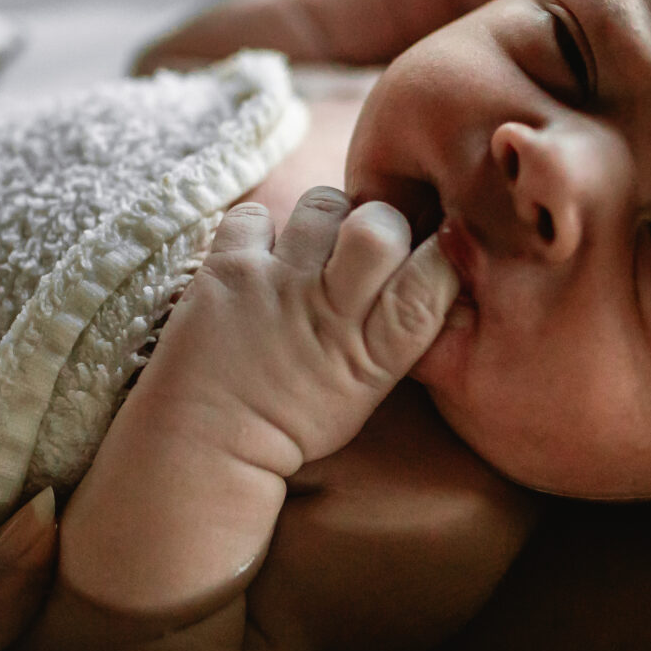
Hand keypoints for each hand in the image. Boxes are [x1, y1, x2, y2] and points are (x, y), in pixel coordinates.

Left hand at [143, 189, 460, 481]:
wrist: (209, 445)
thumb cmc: (294, 418)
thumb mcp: (367, 387)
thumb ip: (398, 330)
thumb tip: (433, 263)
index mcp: (376, 352)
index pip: (433, 277)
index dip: (442, 251)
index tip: (433, 249)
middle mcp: (332, 313)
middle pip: (381, 227)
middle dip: (380, 221)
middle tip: (361, 243)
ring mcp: (277, 288)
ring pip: (323, 205)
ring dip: (321, 221)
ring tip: (306, 252)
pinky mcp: (227, 272)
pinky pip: (255, 214)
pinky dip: (257, 230)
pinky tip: (258, 261)